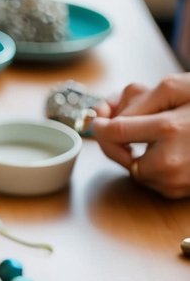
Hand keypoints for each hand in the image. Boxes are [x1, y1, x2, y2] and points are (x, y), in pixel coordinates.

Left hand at [91, 75, 189, 198]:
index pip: (116, 132)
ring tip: (160, 134)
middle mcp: (170, 161)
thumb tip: (107, 117)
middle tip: (121, 125)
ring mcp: (176, 181)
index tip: (99, 119)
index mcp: (169, 129)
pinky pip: (154, 180)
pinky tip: (171, 149)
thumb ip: (141, 99)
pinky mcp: (181, 192)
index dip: (102, 125)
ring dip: (138, 153)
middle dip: (118, 141)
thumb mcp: (178, 88)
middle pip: (121, 156)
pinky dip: (155, 166)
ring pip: (136, 170)